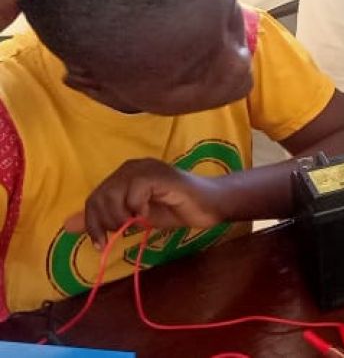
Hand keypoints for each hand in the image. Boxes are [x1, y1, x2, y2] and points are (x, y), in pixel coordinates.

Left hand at [64, 159, 226, 249]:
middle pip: (99, 196)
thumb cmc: (176, 210)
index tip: (100, 244)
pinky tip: (150, 213)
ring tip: (138, 222)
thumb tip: (68, 225)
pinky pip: (134, 193)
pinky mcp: (157, 175)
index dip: (93, 223)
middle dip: (106, 222)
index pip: (93, 198)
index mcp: (124, 174)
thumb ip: (105, 218)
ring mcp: (145, 168)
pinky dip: (138, 209)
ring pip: (112, 194)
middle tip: (125, 231)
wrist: (209, 205)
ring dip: (122, 216)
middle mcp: (131, 166)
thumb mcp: (135, 218)